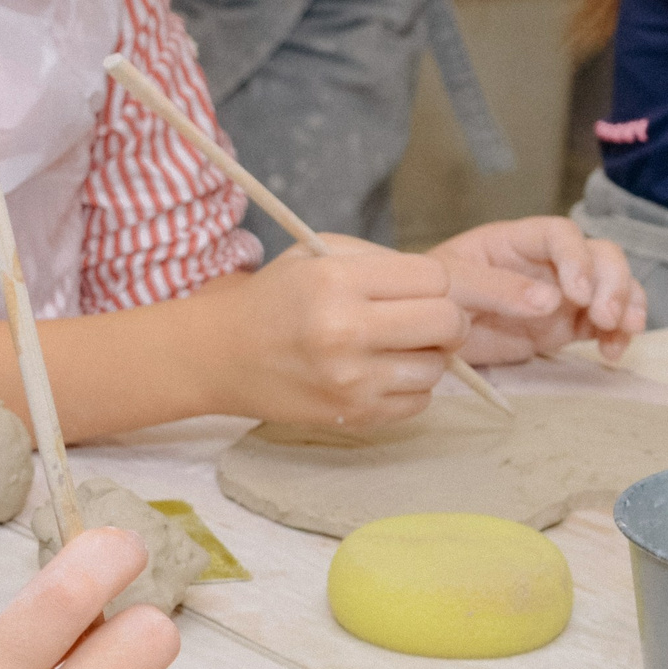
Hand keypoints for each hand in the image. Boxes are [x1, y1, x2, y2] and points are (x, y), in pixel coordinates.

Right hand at [219, 235, 466, 427]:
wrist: (219, 356)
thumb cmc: (272, 300)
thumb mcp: (314, 255)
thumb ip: (378, 260)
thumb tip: (442, 285)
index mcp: (337, 281)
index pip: (434, 277)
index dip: (431, 282)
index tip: (414, 290)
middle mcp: (346, 330)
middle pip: (448, 321)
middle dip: (444, 319)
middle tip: (421, 321)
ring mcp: (352, 379)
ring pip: (438, 366)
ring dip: (425, 356)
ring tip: (391, 349)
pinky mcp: (355, 414)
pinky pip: (420, 401)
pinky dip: (409, 387)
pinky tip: (378, 374)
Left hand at [431, 217, 644, 363]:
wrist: (421, 332)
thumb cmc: (427, 296)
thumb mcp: (451, 286)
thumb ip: (497, 289)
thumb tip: (551, 300)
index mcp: (515, 241)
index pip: (561, 234)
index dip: (577, 258)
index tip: (575, 292)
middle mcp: (546, 262)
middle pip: (600, 255)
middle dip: (613, 281)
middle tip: (606, 317)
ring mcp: (561, 293)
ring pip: (612, 285)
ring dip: (627, 303)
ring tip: (620, 332)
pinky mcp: (566, 325)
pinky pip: (605, 323)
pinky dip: (617, 334)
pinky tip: (610, 352)